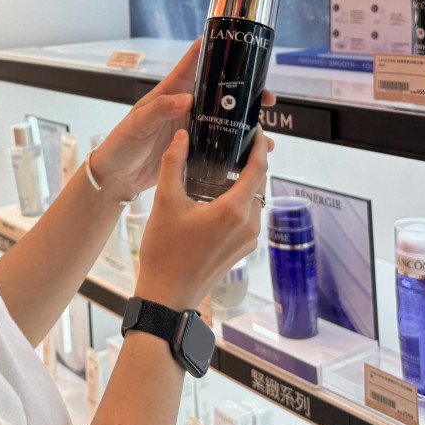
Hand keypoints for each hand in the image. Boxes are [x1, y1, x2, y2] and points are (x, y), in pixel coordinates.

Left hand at [89, 38, 276, 198]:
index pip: (192, 64)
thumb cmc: (121, 145)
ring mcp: (191, 127)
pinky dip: (237, 147)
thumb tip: (187, 100)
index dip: (212, 49)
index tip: (236, 41)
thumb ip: (159, 110)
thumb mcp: (137, 124)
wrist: (117, 177)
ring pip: (224, 118)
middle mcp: (184, 106)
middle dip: (244, 91)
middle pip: (219, 92)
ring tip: (265, 128)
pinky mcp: (193, 147)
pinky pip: (220, 143)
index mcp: (169, 92)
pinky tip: (252, 153)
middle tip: (266, 97)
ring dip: (245, 121)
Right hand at [133, 126, 270, 310]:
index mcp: (234, 211)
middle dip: (251, 160)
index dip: (258, 145)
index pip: (258, 168)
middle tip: (236, 140)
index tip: (254, 129)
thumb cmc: (165, 253)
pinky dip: (240, 198)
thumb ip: (173, 163)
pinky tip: (220, 191)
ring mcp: (248, 239)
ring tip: (227, 162)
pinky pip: (248, 215)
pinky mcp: (242, 249)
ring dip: (245, 180)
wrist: (167, 296)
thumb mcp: (165, 202)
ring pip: (254, 199)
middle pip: (259, 182)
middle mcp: (248, 225)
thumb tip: (181, 137)